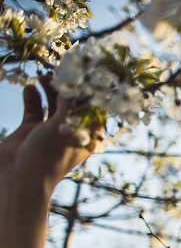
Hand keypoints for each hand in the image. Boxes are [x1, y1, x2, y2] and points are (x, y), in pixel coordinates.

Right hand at [0, 75, 97, 191]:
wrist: (18, 179)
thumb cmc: (48, 156)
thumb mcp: (64, 126)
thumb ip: (70, 102)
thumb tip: (78, 80)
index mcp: (88, 135)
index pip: (95, 108)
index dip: (92, 91)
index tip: (89, 71)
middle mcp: (72, 131)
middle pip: (74, 103)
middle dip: (68, 86)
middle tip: (61, 68)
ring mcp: (51, 130)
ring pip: (54, 103)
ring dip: (50, 88)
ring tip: (43, 75)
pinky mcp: (31, 129)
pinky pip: (35, 107)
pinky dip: (33, 96)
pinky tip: (30, 86)